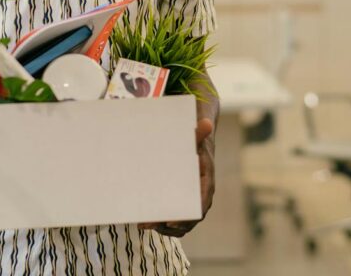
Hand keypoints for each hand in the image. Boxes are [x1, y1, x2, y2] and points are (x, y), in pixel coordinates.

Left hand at [139, 117, 214, 237]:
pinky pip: (177, 220)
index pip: (200, 205)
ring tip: (144, 224)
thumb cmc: (195, 143)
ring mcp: (194, 201)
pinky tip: (148, 222)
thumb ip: (198, 134)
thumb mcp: (195, 139)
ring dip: (164, 228)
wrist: (198, 145)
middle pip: (189, 219)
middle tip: (147, 224)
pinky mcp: (186, 202)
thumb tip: (206, 123)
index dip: (186, 216)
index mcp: (206, 182)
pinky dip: (164, 225)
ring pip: (183, 223)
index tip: (170, 221)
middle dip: (168, 225)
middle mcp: (203, 196)